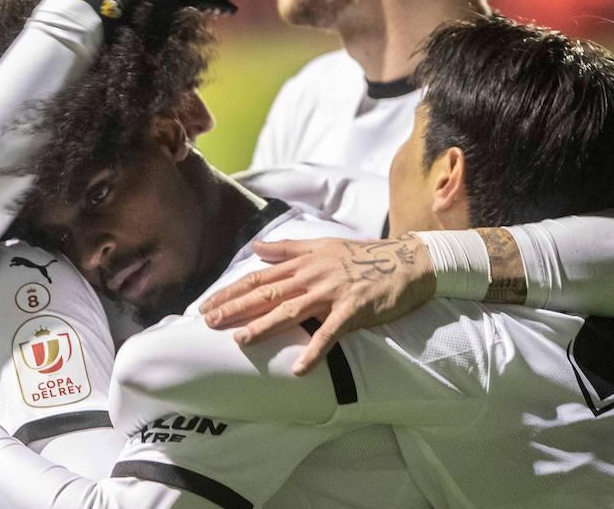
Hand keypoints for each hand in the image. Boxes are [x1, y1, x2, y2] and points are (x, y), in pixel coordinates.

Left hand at [198, 235, 435, 374]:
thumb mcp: (322, 245)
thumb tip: (256, 246)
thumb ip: (287, 248)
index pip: (259, 278)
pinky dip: (315, 350)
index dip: (231, 291)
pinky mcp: (353, 309)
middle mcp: (311, 276)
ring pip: (291, 310)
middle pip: (267, 293)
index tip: (207, 304)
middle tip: (209, 322)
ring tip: (241, 341)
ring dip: (265, 326)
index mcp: (302, 263)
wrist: (406, 260)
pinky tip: (300, 368)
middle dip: (236, 307)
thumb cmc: (363, 255)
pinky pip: (331, 332)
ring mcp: (331, 292)